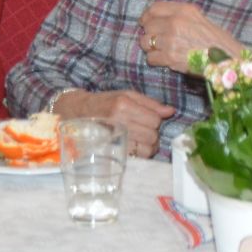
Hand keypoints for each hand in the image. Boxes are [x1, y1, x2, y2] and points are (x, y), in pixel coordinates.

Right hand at [56, 88, 176, 157]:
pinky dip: (141, 152)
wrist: (80, 113)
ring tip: (141, 138)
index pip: (155, 119)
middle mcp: (120, 120)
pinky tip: (135, 145)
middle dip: (153, 133)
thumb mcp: (127, 95)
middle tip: (144, 129)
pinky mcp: (113, 149)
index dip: (155, 119)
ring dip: (149, 145)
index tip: (148, 118)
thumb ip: (150, 103)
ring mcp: (115, 136)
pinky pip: (138, 156)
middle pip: (153, 134)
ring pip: (148, 147)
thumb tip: (171, 111)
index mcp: (124, 104)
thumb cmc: (106, 102)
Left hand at [137, 1, 241, 74]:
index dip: (147, 16)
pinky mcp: (170, 57)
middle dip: (149, 34)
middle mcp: (175, 22)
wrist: (226, 60)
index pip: (155, 8)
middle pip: (148, 26)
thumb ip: (180, 15)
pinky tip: (165, 60)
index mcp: (184, 10)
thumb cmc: (217, 41)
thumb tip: (159, 19)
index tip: (145, 22)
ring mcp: (171, 40)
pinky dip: (156, 60)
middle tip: (156, 40)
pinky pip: (151, 58)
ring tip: (161, 50)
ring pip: (146, 42)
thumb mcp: (200, 19)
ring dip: (151, 47)